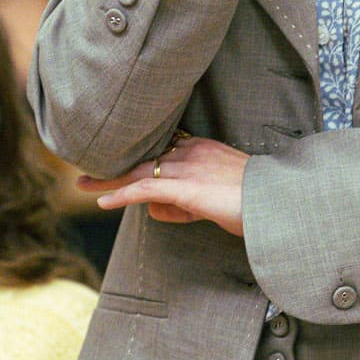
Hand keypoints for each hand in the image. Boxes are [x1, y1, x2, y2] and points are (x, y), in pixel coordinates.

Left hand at [79, 135, 248, 235]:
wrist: (276, 200)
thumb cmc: (253, 201)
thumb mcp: (214, 201)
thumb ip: (184, 205)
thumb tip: (154, 211)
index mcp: (201, 149)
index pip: (160, 152)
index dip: (135, 159)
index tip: (114, 161)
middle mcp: (190, 153)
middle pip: (142, 158)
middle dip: (113, 166)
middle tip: (87, 171)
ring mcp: (187, 168)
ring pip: (138, 172)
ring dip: (108, 180)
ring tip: (84, 186)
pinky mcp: (186, 187)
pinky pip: (145, 189)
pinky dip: (122, 195)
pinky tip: (104, 203)